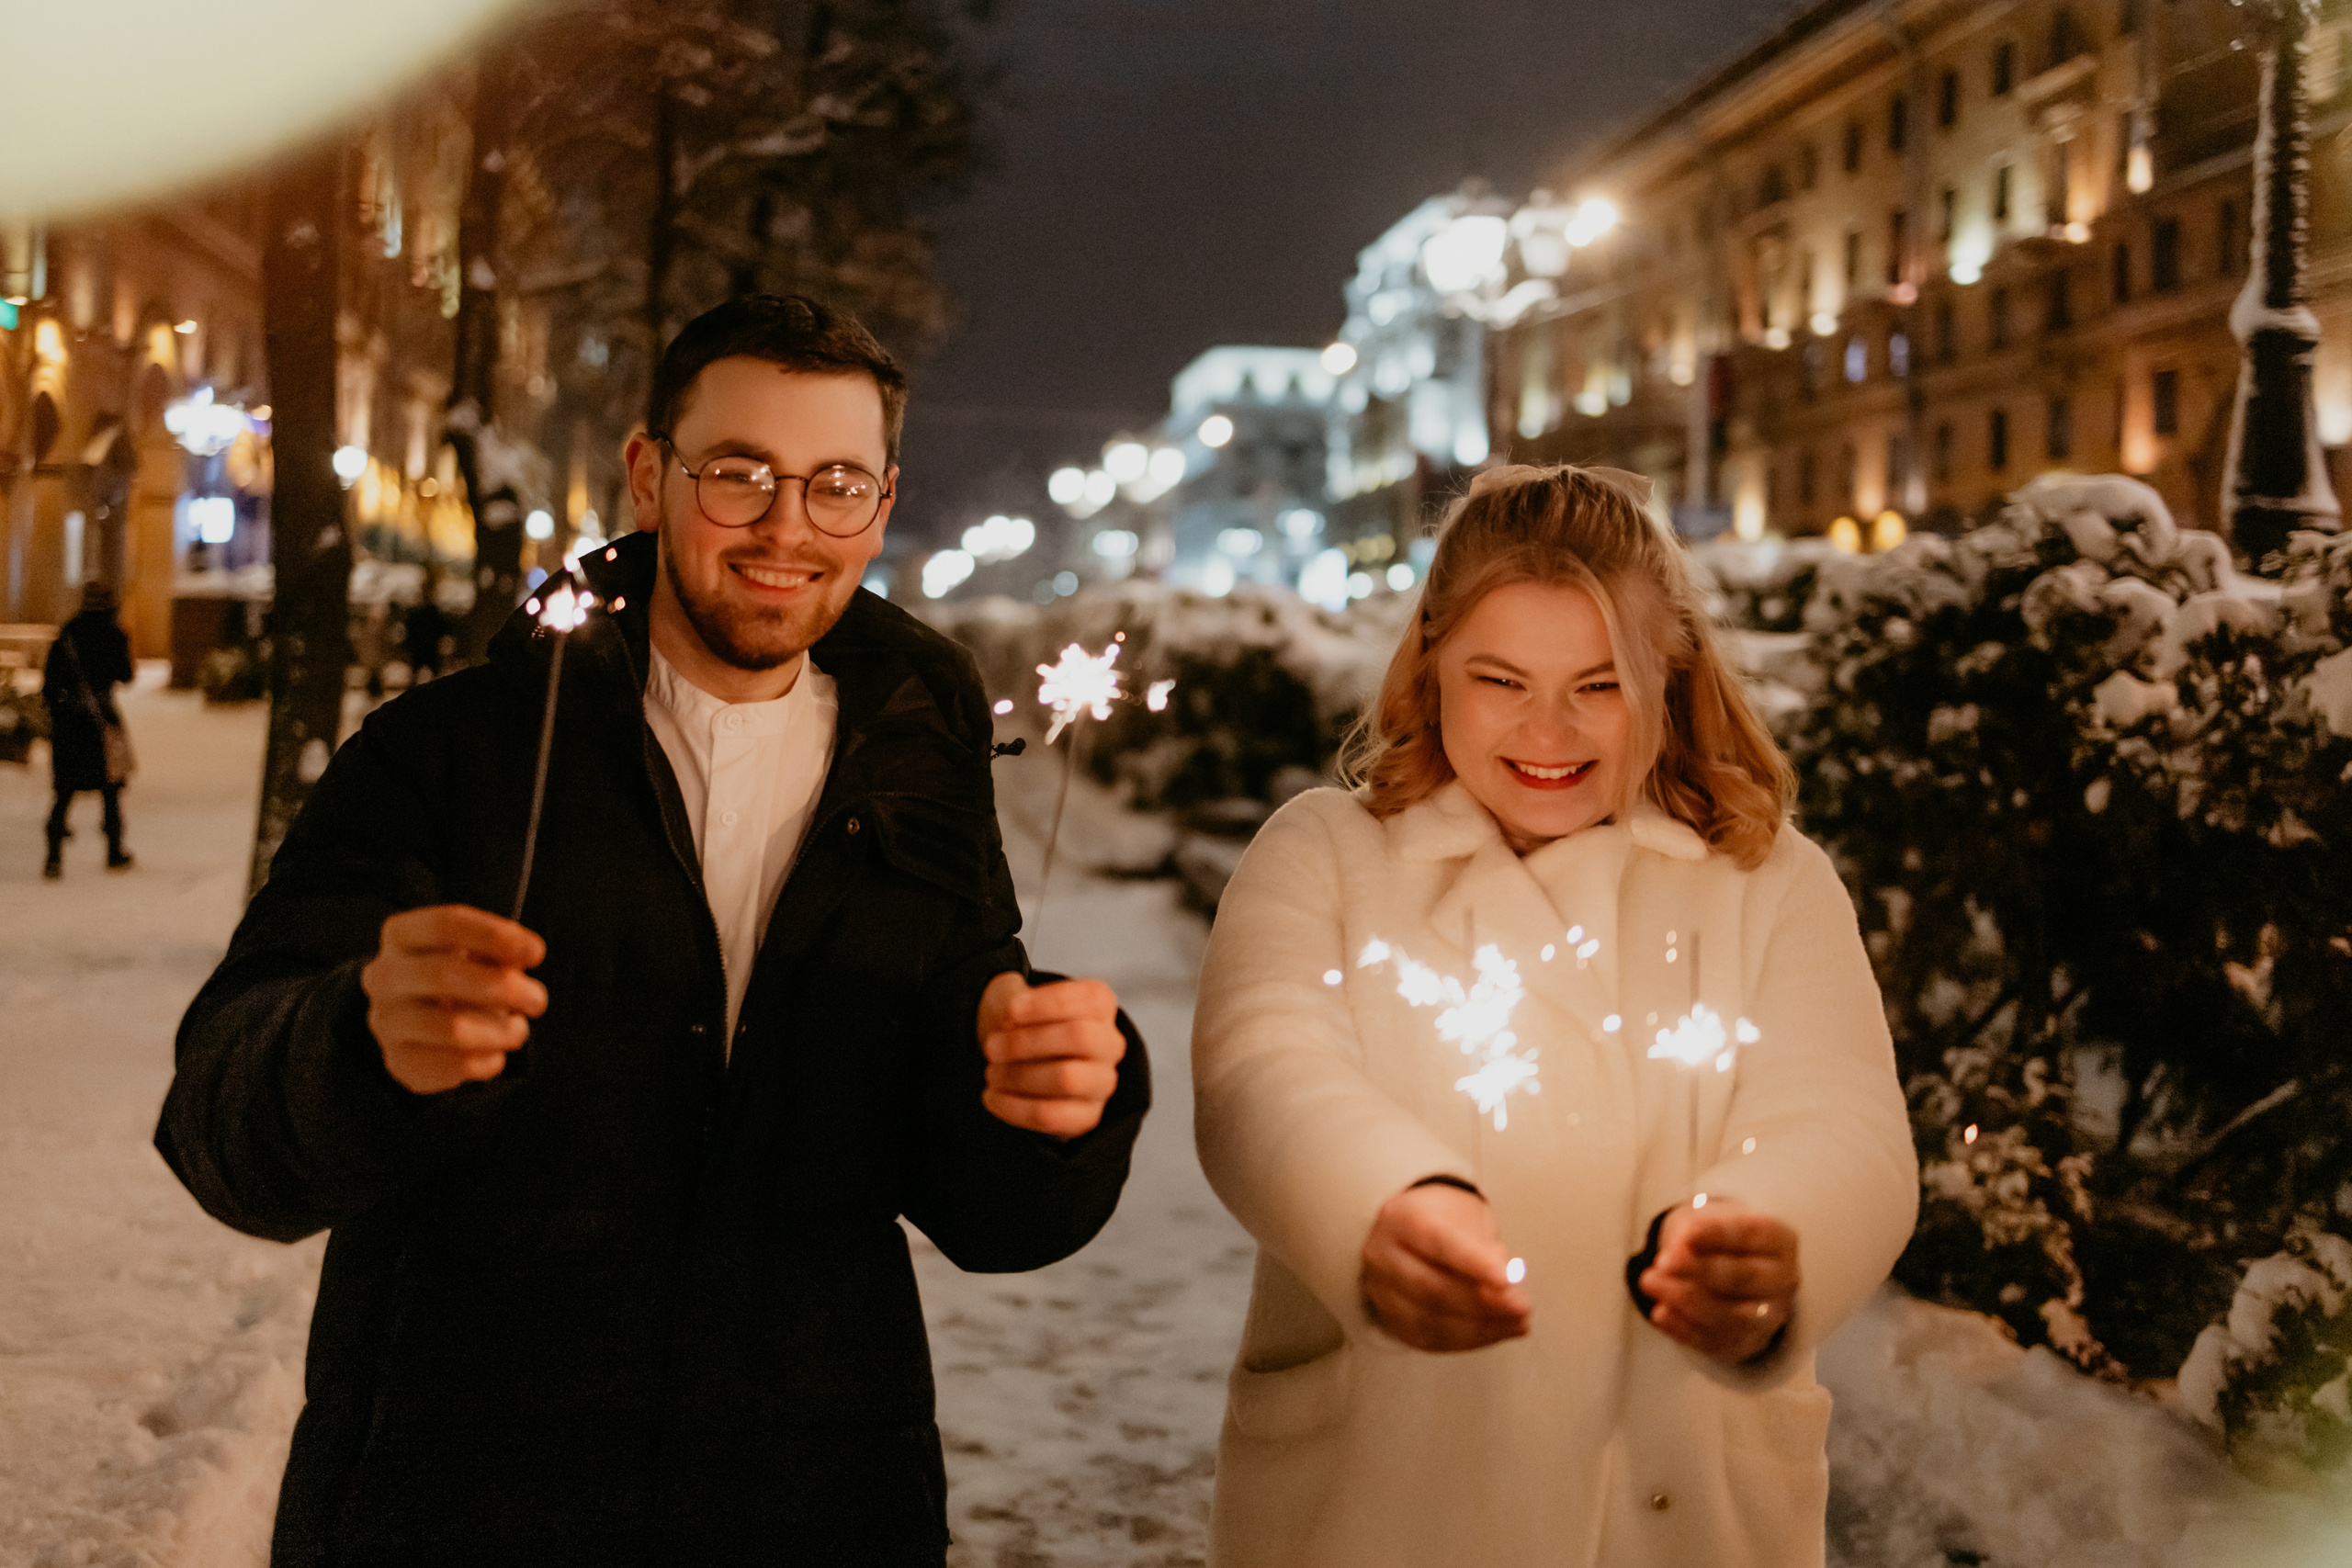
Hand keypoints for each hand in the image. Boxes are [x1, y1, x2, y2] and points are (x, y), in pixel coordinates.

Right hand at [361, 906, 546, 1094]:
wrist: (418, 1022)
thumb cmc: (459, 975)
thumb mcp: (477, 950)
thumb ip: (500, 948)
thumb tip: (526, 954)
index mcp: (401, 934)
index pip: (445, 924)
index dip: (495, 936)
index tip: (537, 953)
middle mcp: (383, 976)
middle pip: (444, 973)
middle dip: (504, 987)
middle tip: (538, 1000)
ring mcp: (385, 1021)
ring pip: (449, 1028)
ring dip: (499, 1031)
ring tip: (518, 1030)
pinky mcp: (397, 1061)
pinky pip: (452, 1066)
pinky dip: (487, 1061)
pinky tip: (496, 1054)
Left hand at [976, 973, 1124, 1138]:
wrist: (1023, 1057)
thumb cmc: (1024, 1022)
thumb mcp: (1017, 1001)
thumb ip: (1013, 1006)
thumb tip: (1009, 1023)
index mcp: (1101, 1005)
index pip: (1089, 998)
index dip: (1048, 1004)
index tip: (1011, 1011)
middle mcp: (1110, 1043)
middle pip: (1080, 1037)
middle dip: (1028, 1042)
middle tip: (991, 1047)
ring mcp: (1103, 1082)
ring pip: (1068, 1079)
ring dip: (1019, 1076)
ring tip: (992, 1073)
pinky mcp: (1088, 1115)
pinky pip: (1052, 1115)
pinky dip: (1015, 1108)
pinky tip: (992, 1096)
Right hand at [1360, 1183, 1531, 1352]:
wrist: (1407, 1234)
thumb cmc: (1444, 1221)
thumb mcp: (1466, 1218)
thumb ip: (1485, 1250)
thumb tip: (1507, 1289)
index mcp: (1401, 1219)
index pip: (1438, 1243)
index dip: (1474, 1263)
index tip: (1508, 1279)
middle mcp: (1382, 1255)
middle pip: (1433, 1288)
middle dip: (1484, 1304)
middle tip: (1523, 1308)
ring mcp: (1380, 1292)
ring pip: (1430, 1321)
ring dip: (1481, 1328)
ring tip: (1518, 1324)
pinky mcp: (1389, 1320)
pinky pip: (1429, 1339)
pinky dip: (1468, 1340)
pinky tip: (1497, 1332)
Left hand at [1637, 1197, 1799, 1366]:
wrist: (1731, 1271)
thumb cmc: (1720, 1240)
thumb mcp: (1713, 1222)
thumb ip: (1699, 1230)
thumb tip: (1681, 1246)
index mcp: (1781, 1242)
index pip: (1753, 1236)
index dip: (1718, 1235)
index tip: (1686, 1235)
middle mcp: (1783, 1281)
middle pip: (1744, 1278)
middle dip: (1700, 1270)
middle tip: (1663, 1261)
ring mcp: (1769, 1318)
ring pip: (1730, 1316)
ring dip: (1684, 1299)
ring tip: (1650, 1281)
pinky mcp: (1746, 1344)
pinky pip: (1714, 1342)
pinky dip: (1683, 1329)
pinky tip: (1659, 1313)